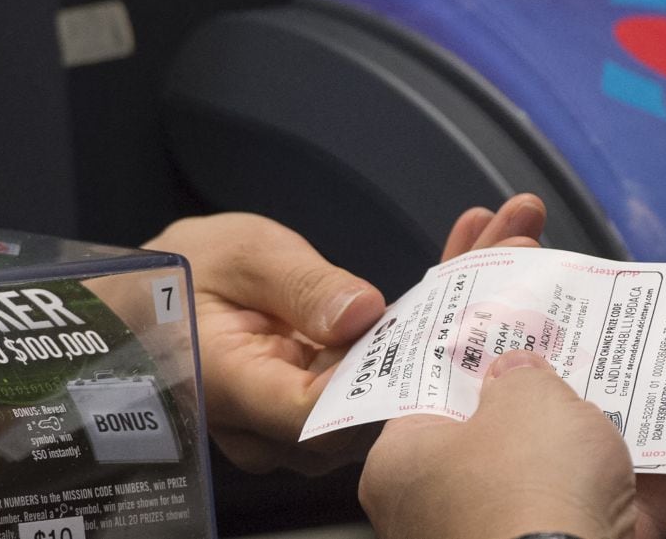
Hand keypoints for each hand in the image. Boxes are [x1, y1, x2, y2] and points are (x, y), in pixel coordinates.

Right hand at [142, 193, 546, 473]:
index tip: (467, 315)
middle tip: (514, 250)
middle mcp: (276, 424)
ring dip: (455, 313)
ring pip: (392, 384)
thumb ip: (297, 288)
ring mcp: (303, 418)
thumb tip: (361, 313)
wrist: (151, 299)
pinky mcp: (326, 398)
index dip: (401, 374)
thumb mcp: (240, 255)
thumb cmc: (181, 273)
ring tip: (506, 242)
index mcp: (239, 389)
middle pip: (380, 396)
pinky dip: (431, 319)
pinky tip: (473, 262)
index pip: (330, 413)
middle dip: (455, 322)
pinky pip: (384, 370)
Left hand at [359, 350, 636, 538]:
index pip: (427, 397)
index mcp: (406, 465)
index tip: (497, 330)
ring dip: (597, 437)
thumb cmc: (524, 495)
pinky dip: (643, 481)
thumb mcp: (524, 398)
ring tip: (634, 384)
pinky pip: (611, 512)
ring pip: (559, 476)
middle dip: (539, 398)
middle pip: (497, 437)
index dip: (467, 359)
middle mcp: (446, 510)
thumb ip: (522, 374)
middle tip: (569, 349)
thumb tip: (521, 369)